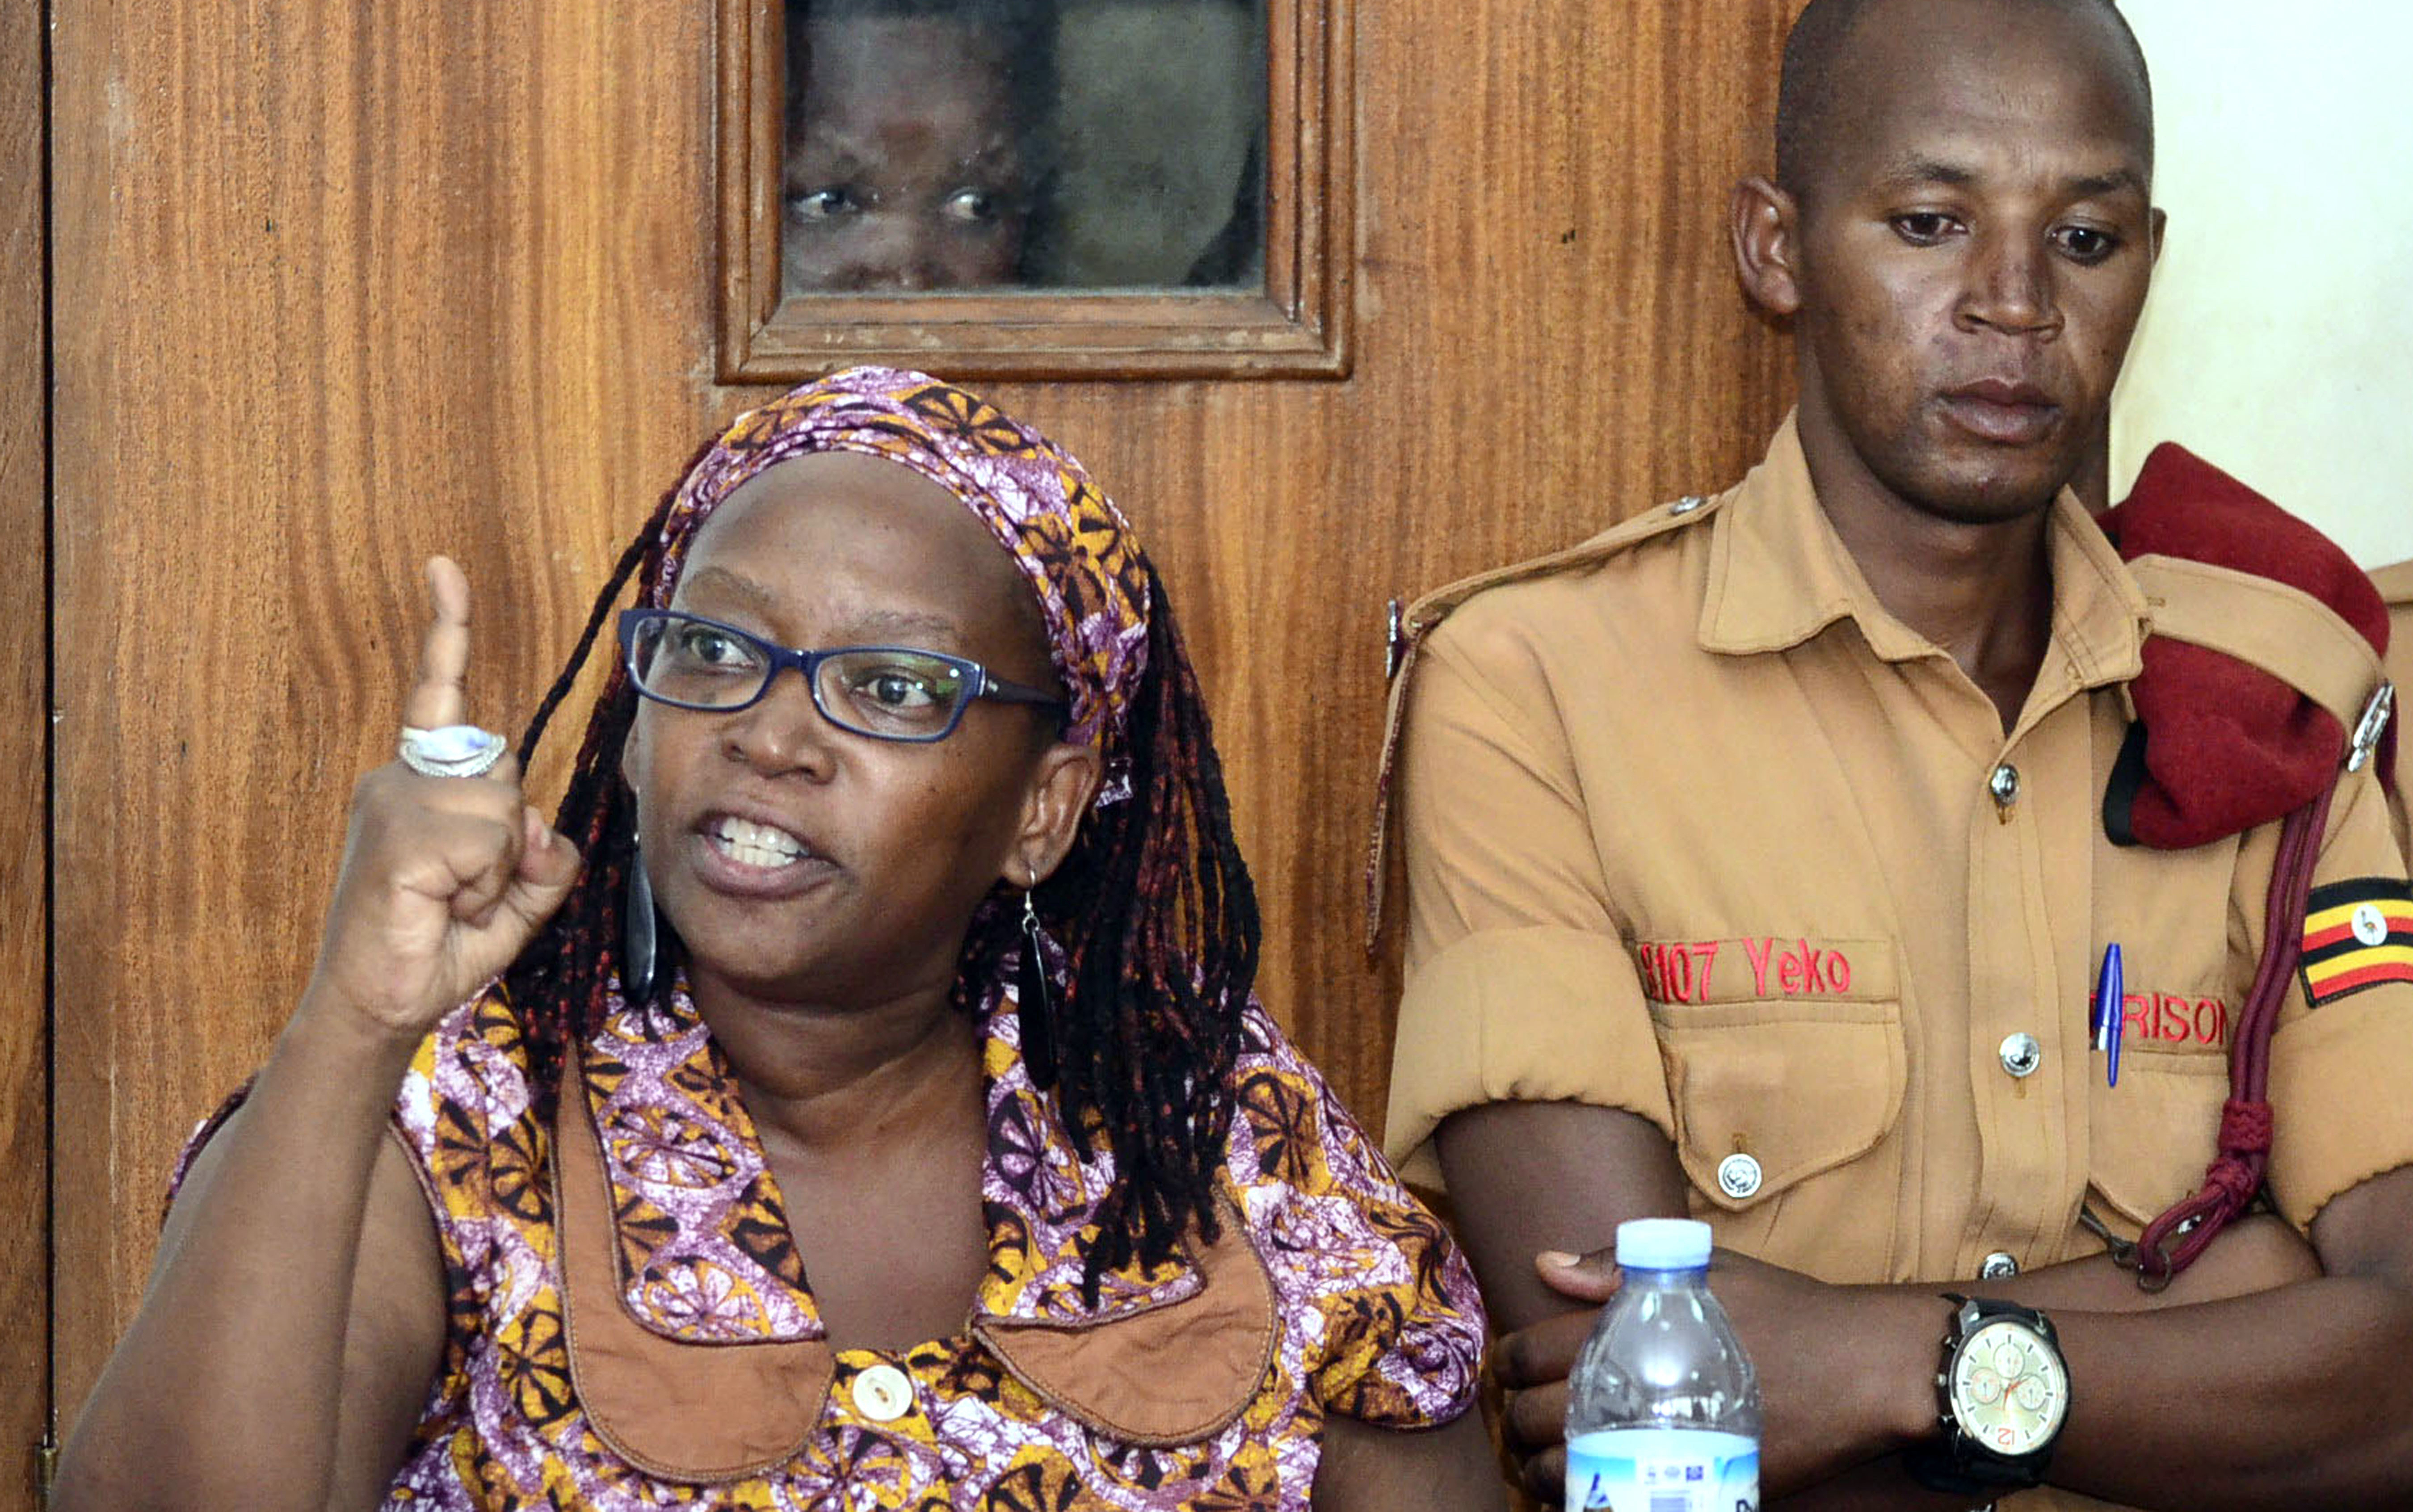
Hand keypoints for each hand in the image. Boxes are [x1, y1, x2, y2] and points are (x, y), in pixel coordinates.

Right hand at [305, 557, 580, 1040]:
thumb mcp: (515, 900)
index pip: (441, 692)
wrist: (383, 1003)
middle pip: (507, 769)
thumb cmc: (440, 945)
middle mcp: (398, 778)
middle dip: (511, 839)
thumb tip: (544, 826)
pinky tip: (443, 905)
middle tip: (468, 893)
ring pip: (504, 807)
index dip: (448, 629)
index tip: (444, 567)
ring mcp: (392, 802)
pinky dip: (482, 884)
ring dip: (497, 869)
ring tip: (453, 901)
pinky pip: (486, 841)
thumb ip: (544, 859)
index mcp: (421, 781)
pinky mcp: (397, 837)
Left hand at [1497, 1245, 1938, 1503]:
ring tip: (1548, 1463)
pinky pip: (1619, 1509)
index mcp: (1626, 1335)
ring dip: (1544, 1472)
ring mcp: (1664, 1450)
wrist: (1861, 1369)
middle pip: (1535, 1420)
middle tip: (1523, 1418)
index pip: (1530, 1354)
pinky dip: (1595, 1504)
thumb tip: (1546, 1266)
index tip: (1512, 1368)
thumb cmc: (1786, 1311)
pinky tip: (1598, 1492)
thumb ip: (1618, 1267)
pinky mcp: (1698, 1489)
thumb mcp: (1705, 1270)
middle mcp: (1634, 1395)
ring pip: (1566, 1477)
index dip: (1509, 1362)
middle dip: (1516, 1420)